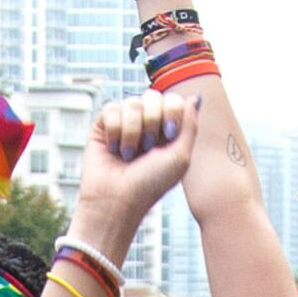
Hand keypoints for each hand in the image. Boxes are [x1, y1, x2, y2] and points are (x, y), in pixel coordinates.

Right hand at [77, 91, 199, 245]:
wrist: (118, 200)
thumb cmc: (151, 185)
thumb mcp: (180, 157)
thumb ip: (190, 125)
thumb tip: (195, 97)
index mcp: (166, 130)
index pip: (172, 99)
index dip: (171, 111)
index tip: (168, 134)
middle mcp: (145, 124)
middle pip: (152, 95)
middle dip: (152, 121)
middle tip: (147, 148)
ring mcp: (124, 124)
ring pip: (131, 103)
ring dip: (132, 131)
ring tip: (128, 154)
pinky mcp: (102, 127)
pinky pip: (111, 109)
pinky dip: (115, 130)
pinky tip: (113, 149)